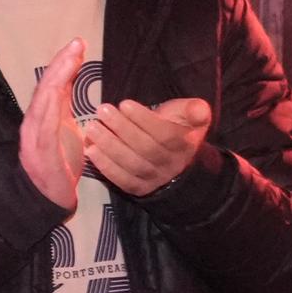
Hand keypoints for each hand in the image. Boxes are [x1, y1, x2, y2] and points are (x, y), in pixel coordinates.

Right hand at [16, 53, 87, 207]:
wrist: (48, 198)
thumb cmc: (59, 163)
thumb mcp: (65, 128)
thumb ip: (64, 105)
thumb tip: (69, 78)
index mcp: (43, 116)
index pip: (51, 84)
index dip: (63, 63)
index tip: (79, 44)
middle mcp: (34, 122)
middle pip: (45, 87)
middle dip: (60, 63)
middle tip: (77, 43)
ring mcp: (35, 136)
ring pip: (43, 102)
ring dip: (57, 78)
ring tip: (71, 59)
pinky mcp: (42, 152)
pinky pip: (44, 126)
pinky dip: (49, 107)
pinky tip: (57, 91)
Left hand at [81, 95, 211, 195]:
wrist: (178, 165)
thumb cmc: (178, 131)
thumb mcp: (189, 117)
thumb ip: (193, 111)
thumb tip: (200, 110)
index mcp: (184, 144)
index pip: (164, 134)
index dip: (144, 119)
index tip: (124, 103)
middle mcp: (170, 164)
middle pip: (145, 148)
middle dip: (122, 129)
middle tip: (102, 111)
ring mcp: (154, 178)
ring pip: (132, 164)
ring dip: (110, 146)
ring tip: (92, 128)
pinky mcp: (139, 188)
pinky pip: (123, 180)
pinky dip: (106, 166)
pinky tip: (91, 150)